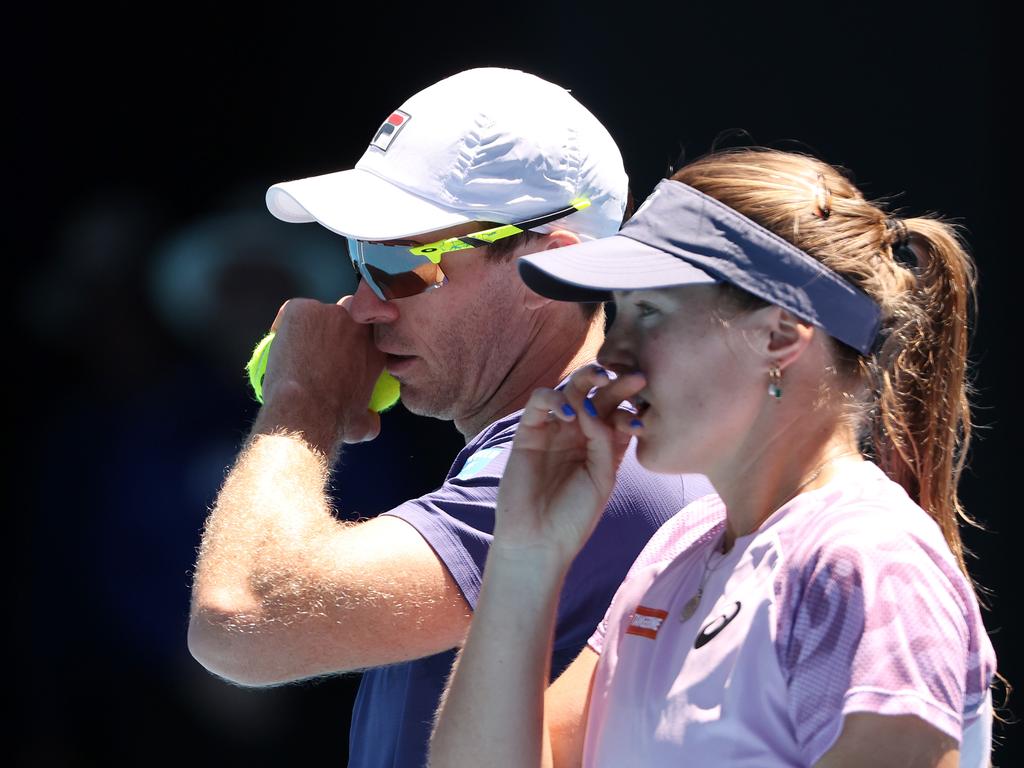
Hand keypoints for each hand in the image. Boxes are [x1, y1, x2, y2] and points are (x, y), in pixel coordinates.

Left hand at [255, 296, 384, 450]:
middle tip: (322, 346)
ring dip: (312, 324)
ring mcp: (330, 312)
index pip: (370, 332)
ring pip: (319, 311)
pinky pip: (292, 311)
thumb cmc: (334, 422)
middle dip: (339, 323)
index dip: (355, 341)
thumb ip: (370, 419)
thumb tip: (372, 421)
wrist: (306, 411)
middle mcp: (359, 323)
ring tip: (298, 346)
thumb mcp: (361, 426)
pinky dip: (284, 324)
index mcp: (377, 347)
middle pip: (349, 312)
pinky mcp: (302, 309)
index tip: (343, 354)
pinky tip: (279, 341)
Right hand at [493, 365, 646, 566]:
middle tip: (634, 377)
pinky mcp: (527, 433)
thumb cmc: (575, 515)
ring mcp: (552, 430)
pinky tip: (567, 412)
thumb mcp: (603, 479)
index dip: (632, 405)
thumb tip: (595, 410)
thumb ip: (604, 443)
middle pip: (596, 395)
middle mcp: (577, 433)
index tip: (645, 407)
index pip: (618, 413)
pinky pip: (538, 403)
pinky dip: (553, 398)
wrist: (540, 541)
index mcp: (600, 444)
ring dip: (585, 380)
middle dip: (615, 382)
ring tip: (599, 380)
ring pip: (568, 390)